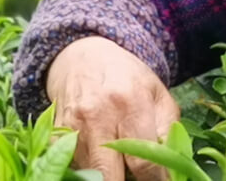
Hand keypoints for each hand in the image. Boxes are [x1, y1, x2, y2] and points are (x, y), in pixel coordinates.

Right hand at [46, 36, 180, 180]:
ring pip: (91, 174)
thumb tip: (170, 163)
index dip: (156, 180)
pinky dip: (88, 168)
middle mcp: (98, 117)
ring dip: (108, 174)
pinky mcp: (55, 136)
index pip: (143, 162)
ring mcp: (72, 128)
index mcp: (131, 104)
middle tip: (139, 176)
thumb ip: (168, 128)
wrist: (83, 57)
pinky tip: (101, 157)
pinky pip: (73, 166)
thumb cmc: (128, 78)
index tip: (161, 179)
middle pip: (109, 177)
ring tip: (121, 162)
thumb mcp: (158, 94)